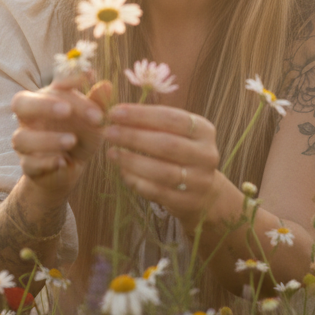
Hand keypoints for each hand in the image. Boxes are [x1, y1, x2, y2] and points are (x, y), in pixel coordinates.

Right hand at [11, 74, 110, 196]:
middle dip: (43, 105)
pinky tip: (62, 162)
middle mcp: (30, 119)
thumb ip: (98, 105)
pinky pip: (29, 164)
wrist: (70, 170)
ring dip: (47, 139)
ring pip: (22, 138)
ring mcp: (25, 143)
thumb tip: (107, 86)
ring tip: (72, 140)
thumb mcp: (93, 122)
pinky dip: (46, 162)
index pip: (50, 85)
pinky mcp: (28, 165)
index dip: (67, 80)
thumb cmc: (80, 137)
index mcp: (45, 100)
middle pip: (21, 103)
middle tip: (67, 110)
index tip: (89, 77)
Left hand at [103, 102, 223, 230]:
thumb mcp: (177, 134)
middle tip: (109, 132)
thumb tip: (118, 113)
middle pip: (167, 144)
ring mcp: (199, 181)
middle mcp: (206, 155)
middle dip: (134, 137)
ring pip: (162, 171)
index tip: (115, 112)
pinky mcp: (188, 202)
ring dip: (132, 161)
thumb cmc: (181, 154)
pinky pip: (158, 192)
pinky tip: (122, 172)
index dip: (141, 115)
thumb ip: (153, 123)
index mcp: (203, 130)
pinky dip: (137, 181)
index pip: (171, 118)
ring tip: (111, 153)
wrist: (204, 193)